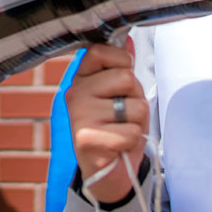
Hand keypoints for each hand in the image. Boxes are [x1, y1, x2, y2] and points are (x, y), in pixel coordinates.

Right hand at [66, 40, 148, 203]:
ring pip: (134, 106)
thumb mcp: (124, 94)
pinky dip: (133, 141)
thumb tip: (128, 39)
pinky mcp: (86, 140)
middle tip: (124, 116)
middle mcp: (74, 94)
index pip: (103, 51)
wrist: (109, 171)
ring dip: (137, 122)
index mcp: (82, 79)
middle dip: (136, 98)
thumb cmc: (118, 128)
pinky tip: (118, 147)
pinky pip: (131, 132)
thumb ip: (123, 68)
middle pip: (126, 78)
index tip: (122, 84)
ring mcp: (78, 116)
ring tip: (121, 131)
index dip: (123, 62)